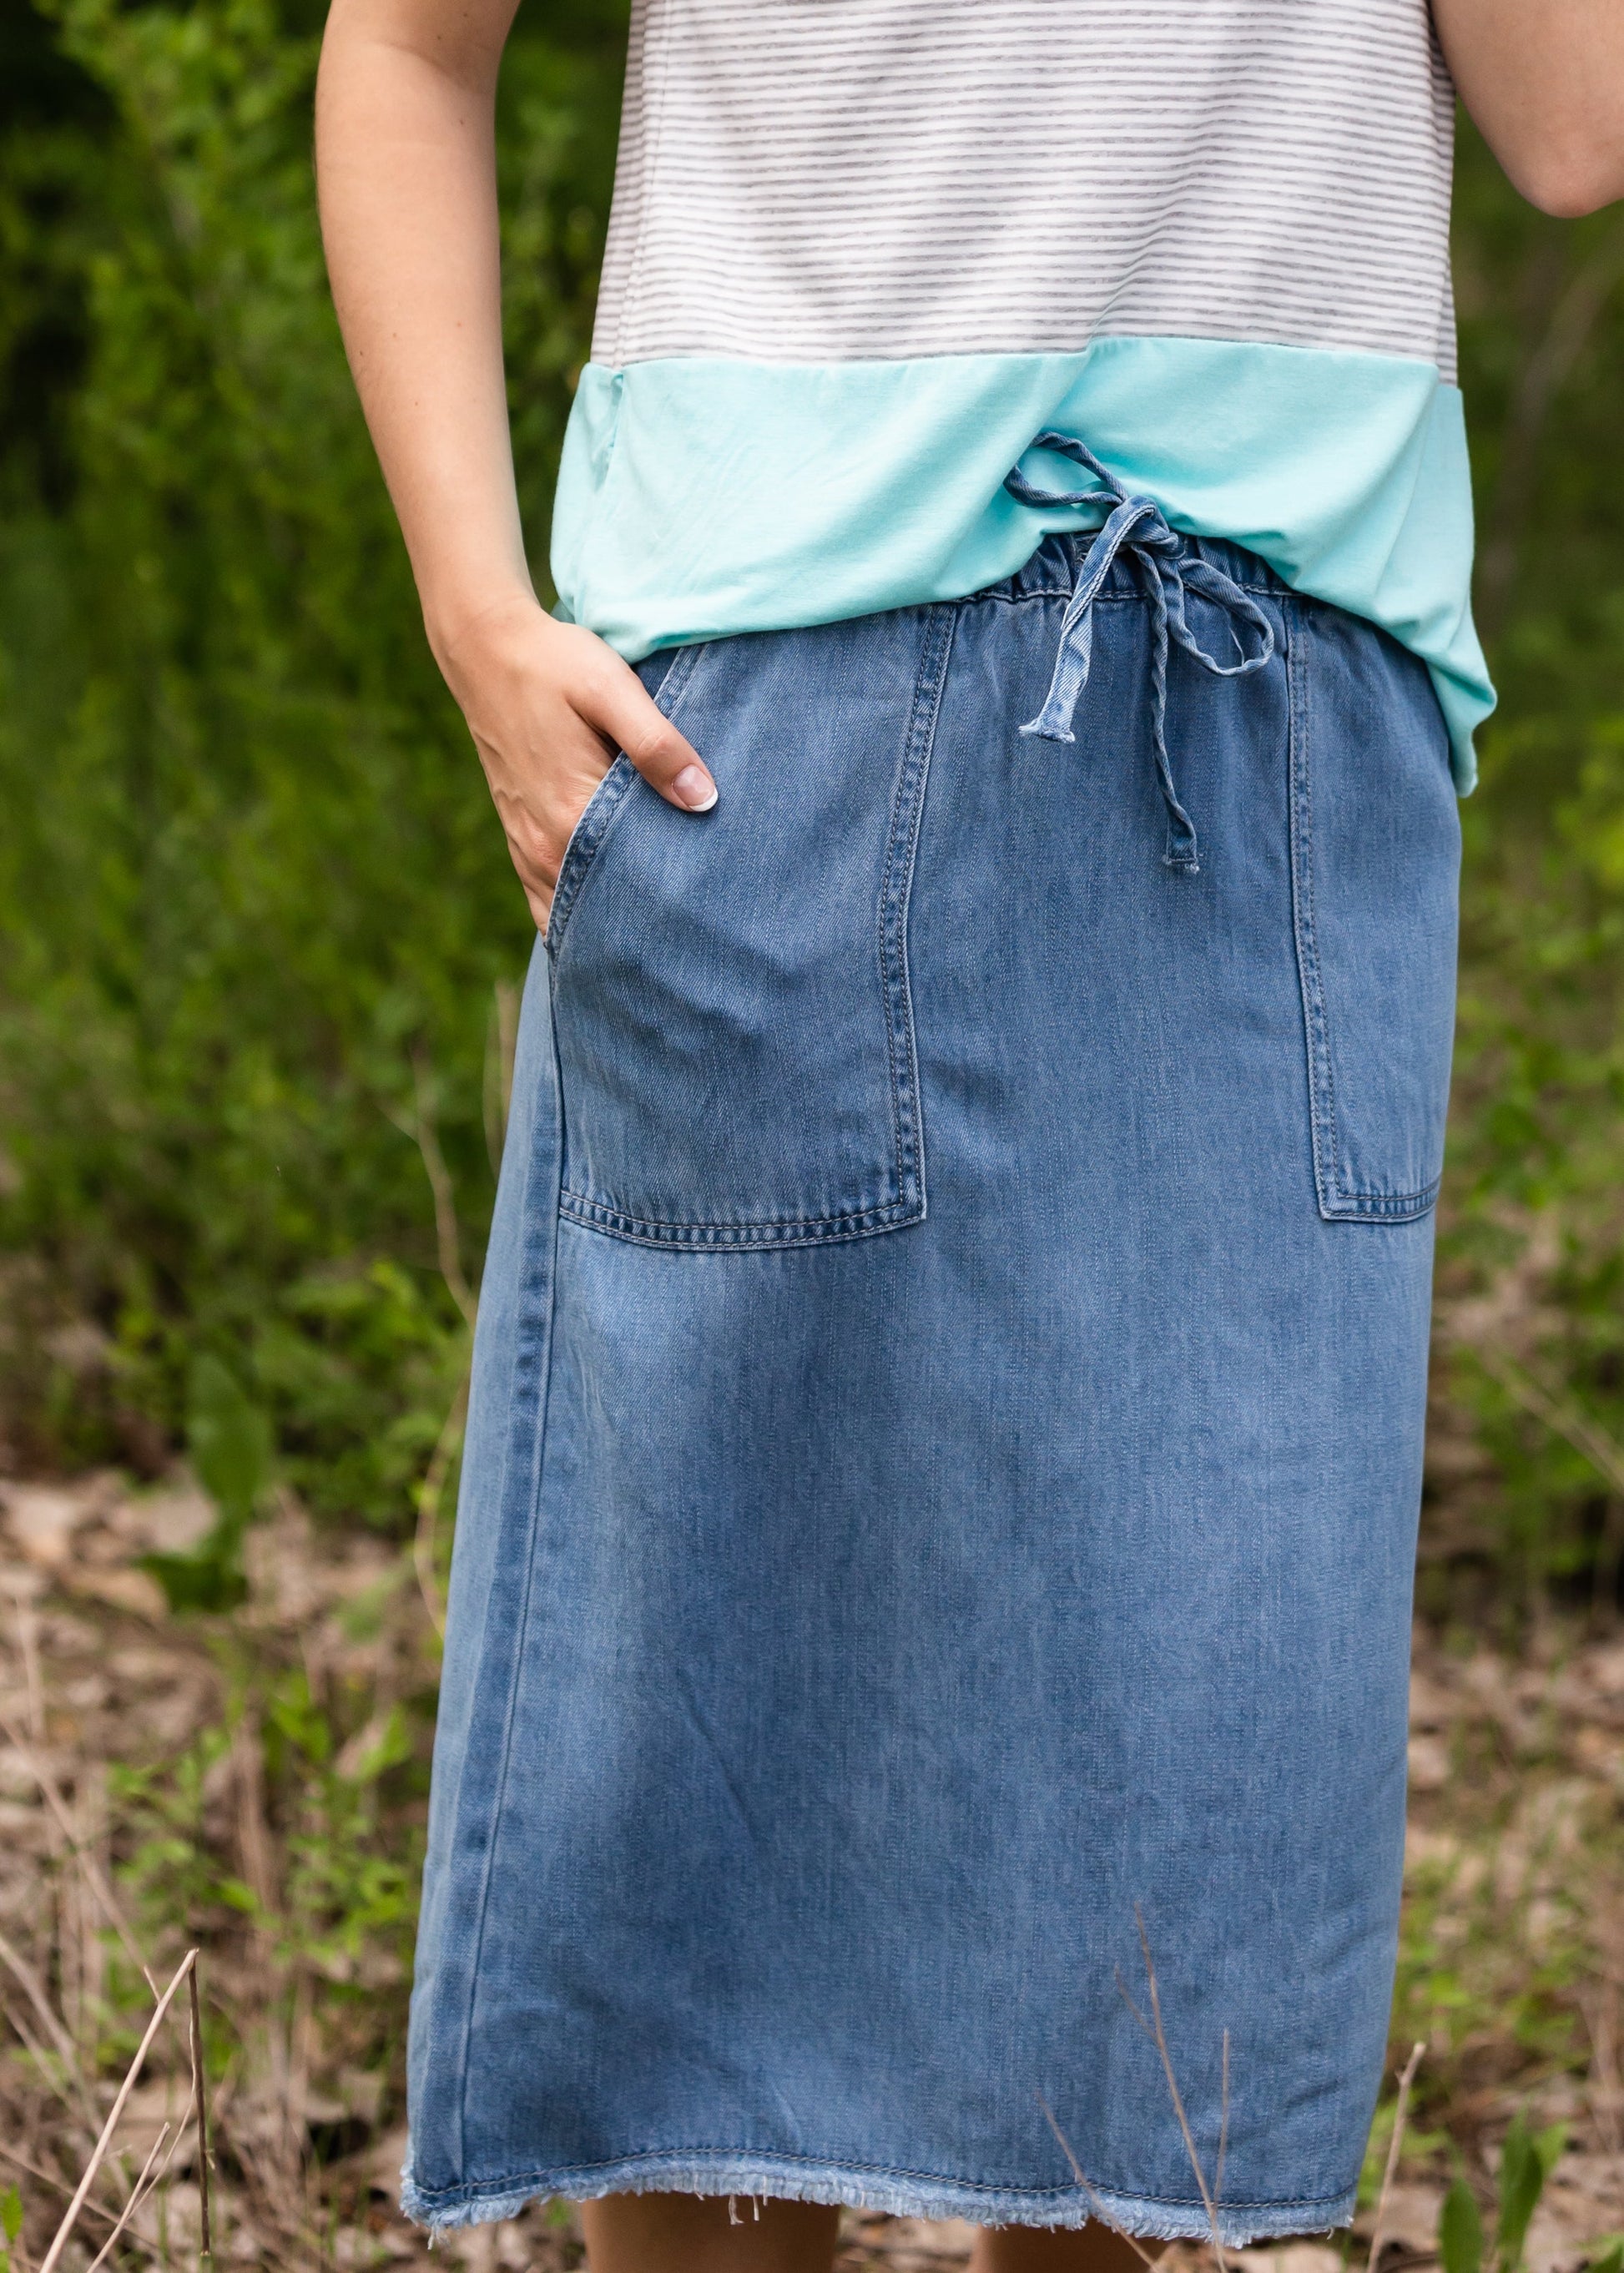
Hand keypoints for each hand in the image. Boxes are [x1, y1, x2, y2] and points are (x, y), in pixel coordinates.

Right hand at [435, 592, 716, 927]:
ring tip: (661, 923)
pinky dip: (579, 912)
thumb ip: (658, 745)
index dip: (671, 901)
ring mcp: (526, 847)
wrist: (486, 649)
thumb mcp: (611, 689)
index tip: (709, 907)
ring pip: (572, 914)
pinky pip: (546, 899)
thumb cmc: (554, 664)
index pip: (632, 887)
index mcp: (570, 816)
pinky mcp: (519, 838)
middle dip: (646, 921)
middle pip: (604, 911)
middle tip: (696, 921)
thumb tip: (704, 800)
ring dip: (612, 920)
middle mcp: (543, 846)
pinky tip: (614, 910)